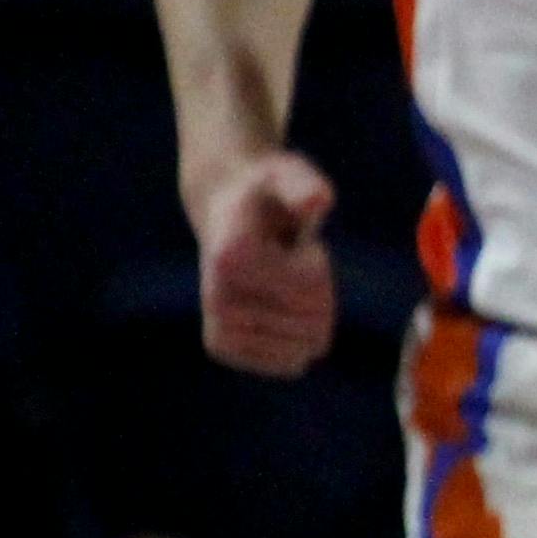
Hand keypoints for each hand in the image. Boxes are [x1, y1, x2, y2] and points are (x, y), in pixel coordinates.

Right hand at [195, 150, 339, 376]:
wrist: (226, 211)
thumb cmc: (268, 192)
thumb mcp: (288, 174)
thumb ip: (303, 185)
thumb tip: (317, 200)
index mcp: (233, 256)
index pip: (309, 286)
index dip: (317, 260)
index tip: (294, 241)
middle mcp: (217, 296)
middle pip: (310, 321)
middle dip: (319, 291)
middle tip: (290, 263)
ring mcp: (218, 326)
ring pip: (302, 347)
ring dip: (308, 314)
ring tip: (283, 282)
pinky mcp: (222, 346)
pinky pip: (286, 363)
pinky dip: (300, 340)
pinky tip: (284, 313)